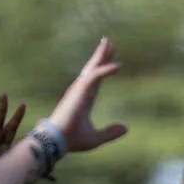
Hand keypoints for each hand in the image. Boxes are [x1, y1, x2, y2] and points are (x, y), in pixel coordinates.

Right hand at [48, 39, 127, 153]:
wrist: (58, 141)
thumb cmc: (72, 140)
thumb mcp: (96, 138)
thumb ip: (110, 133)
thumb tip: (125, 128)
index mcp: (84, 99)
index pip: (96, 79)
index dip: (103, 69)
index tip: (112, 59)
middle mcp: (80, 91)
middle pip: (93, 69)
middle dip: (101, 55)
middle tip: (109, 42)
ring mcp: (79, 89)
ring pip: (93, 68)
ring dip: (102, 55)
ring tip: (109, 43)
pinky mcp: (79, 90)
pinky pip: (95, 76)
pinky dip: (106, 70)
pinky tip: (118, 66)